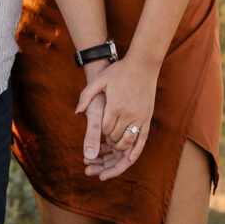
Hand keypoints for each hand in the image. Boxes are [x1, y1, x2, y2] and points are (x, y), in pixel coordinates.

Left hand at [76, 56, 157, 175]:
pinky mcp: (148, 118)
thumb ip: (86, 95)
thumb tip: (77, 112)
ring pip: (127, 141)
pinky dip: (136, 151)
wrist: (143, 64)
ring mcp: (140, 117)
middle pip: (115, 137)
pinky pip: (142, 139)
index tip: (100, 126)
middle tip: (105, 137)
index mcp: (115, 106)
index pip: (105, 129)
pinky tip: (130, 158)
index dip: (101, 130)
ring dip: (119, 145)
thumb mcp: (100, 80)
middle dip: (109, 139)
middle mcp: (128, 114)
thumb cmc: (119, 71)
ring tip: (114, 142)